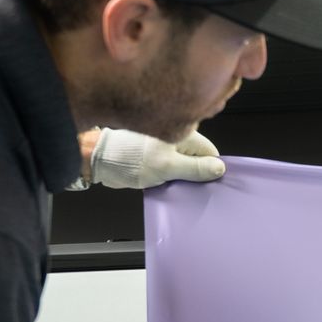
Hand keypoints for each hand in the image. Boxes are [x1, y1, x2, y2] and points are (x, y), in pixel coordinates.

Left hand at [91, 128, 225, 188]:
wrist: (101, 160)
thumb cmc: (132, 161)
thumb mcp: (168, 167)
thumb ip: (196, 168)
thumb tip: (220, 168)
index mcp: (184, 134)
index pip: (210, 152)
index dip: (210, 169)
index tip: (204, 183)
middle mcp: (177, 138)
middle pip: (199, 159)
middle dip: (196, 174)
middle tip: (188, 186)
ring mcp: (167, 147)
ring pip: (186, 165)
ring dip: (182, 177)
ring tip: (175, 185)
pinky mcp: (157, 156)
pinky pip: (173, 168)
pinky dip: (172, 177)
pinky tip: (167, 184)